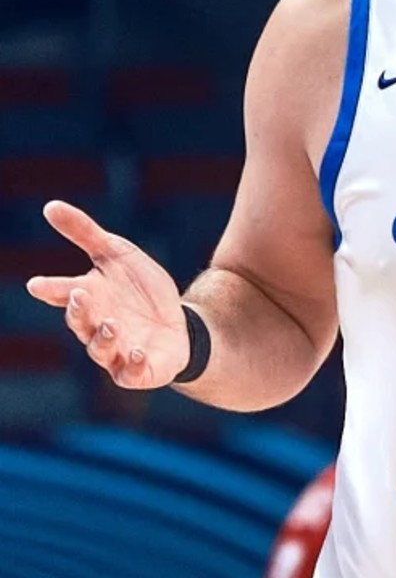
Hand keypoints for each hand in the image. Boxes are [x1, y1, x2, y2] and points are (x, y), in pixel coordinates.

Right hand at [26, 201, 189, 388]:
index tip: (36, 284)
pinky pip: (132, 372)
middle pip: (80, 322)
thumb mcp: (118, 254)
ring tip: (112, 323)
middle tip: (81, 295)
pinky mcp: (138, 369)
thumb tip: (49, 205)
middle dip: (79, 311)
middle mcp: (96, 325)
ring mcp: (116, 349)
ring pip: (101, 349)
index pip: (63, 292)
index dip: (50, 288)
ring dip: (104, 338)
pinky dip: (134, 364)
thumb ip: (85, 233)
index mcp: (89, 296)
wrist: (177, 322)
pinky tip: (139, 352)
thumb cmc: (140, 289)